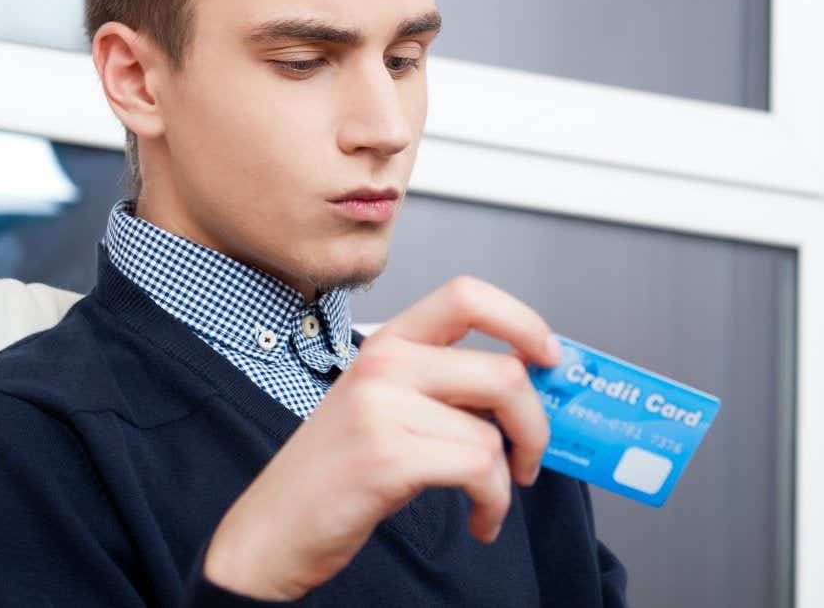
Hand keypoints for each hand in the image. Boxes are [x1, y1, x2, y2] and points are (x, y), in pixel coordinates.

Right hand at [201, 275, 562, 599]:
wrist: (274, 529)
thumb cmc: (336, 470)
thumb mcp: (386, 408)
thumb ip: (447, 387)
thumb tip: (532, 387)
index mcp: (387, 342)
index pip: (467, 295)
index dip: (523, 321)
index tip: (549, 356)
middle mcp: (384, 363)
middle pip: (504, 371)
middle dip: (537, 424)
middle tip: (531, 456)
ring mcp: (381, 407)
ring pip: (493, 432)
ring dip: (507, 480)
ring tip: (490, 500)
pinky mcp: (386, 455)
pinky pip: (479, 469)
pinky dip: (493, 503)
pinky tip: (480, 519)